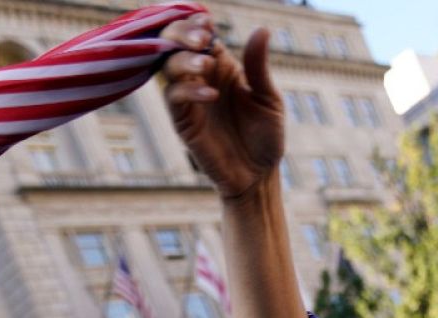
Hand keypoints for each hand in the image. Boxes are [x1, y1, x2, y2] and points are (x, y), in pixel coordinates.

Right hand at [160, 15, 284, 199]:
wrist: (259, 175)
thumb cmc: (266, 136)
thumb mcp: (268, 99)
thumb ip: (259, 66)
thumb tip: (262, 29)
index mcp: (221, 65)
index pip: (199, 34)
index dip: (196, 23)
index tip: (207, 22)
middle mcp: (200, 77)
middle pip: (175, 43)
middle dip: (182, 33)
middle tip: (201, 37)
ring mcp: (189, 98)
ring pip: (169, 66)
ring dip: (185, 59)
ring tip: (207, 63)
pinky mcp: (183, 121)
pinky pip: (174, 97)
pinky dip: (189, 91)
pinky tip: (211, 95)